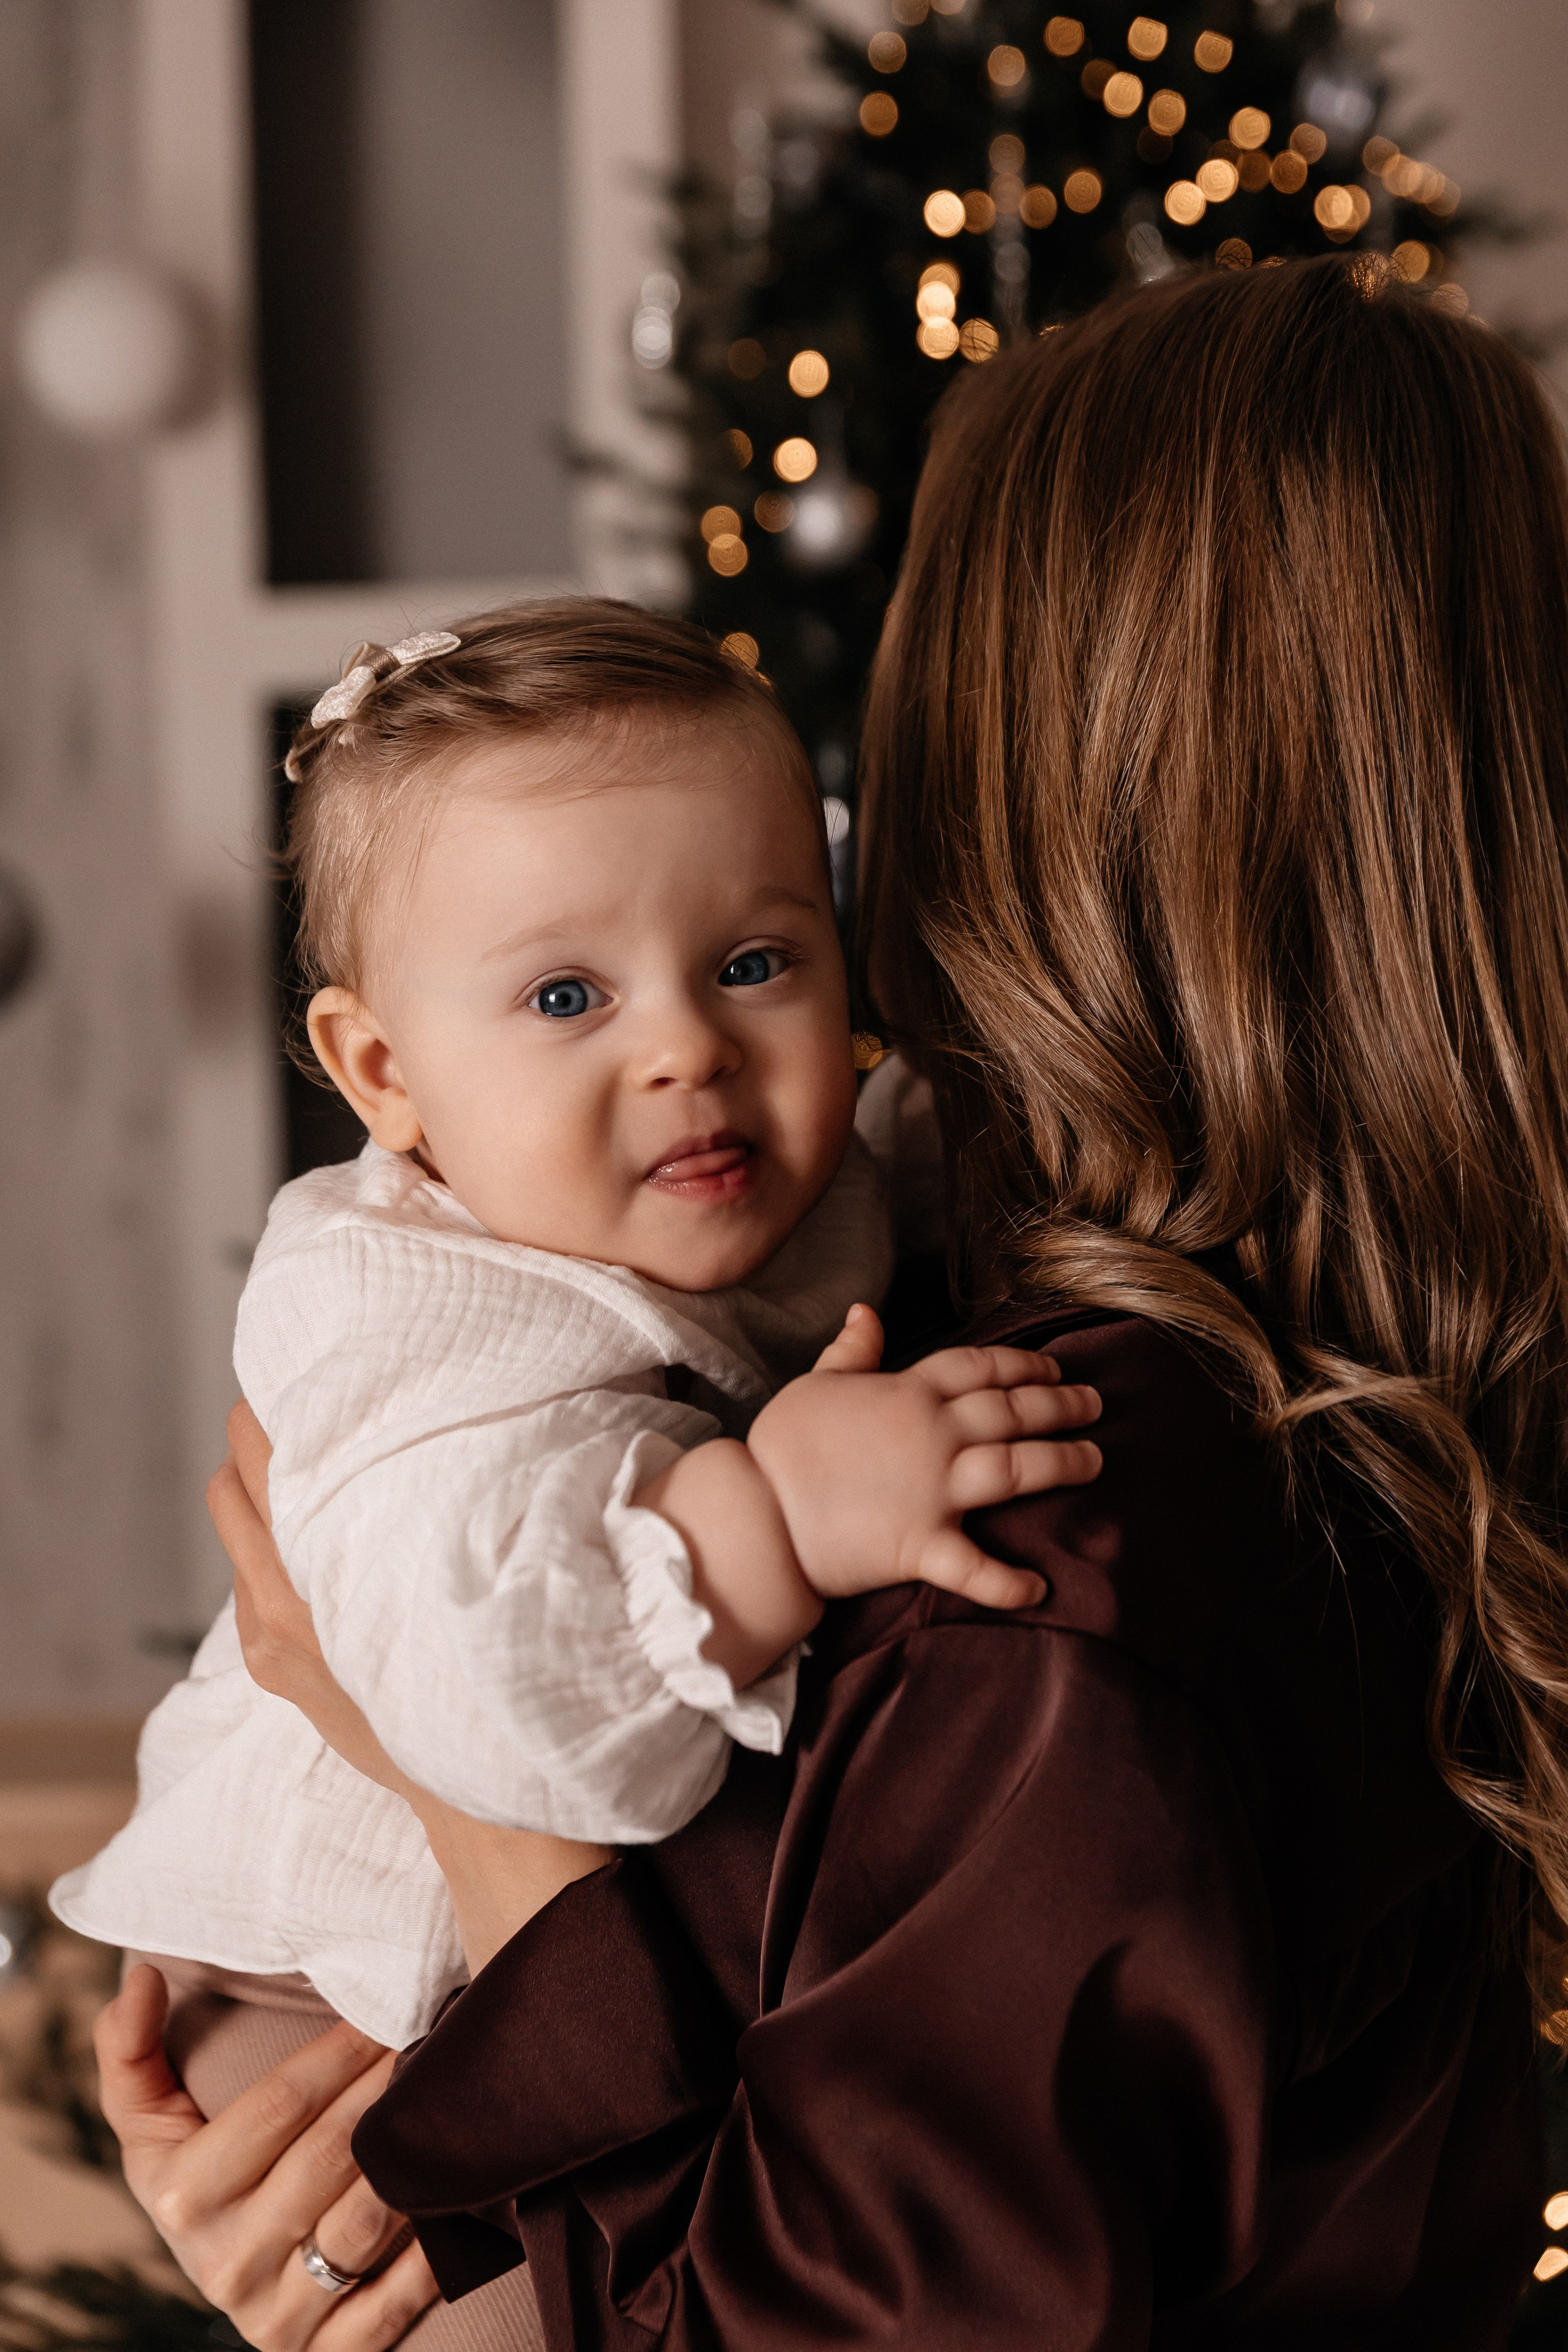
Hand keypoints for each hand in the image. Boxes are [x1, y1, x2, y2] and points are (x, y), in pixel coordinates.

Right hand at [96, 1963, 436, 2349]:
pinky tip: (459, 2191)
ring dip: (415, 2155)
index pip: (279, 2106)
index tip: (387, 2004)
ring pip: (366, 2222)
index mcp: (180, 2197)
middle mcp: (226, 2263)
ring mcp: (278, 2316)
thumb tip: (142, 1977)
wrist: (229, 2280)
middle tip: (438, 2031)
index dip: (339, 2049)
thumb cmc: (200, 2175)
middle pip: (332, 2155)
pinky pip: (396, 2301)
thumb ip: (132, 2050)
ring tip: (453, 2094)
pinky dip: (434, 2249)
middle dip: (387, 2086)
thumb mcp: (150, 2122)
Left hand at [209, 1404, 609, 1975]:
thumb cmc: (498, 1669)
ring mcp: (270, 1633)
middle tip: (323, 1401)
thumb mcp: (470, 1558)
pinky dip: (276, 1539)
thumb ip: (437, 1490)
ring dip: (269, 1485)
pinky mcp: (274, 1662)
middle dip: (268, 1432)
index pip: (265, 1444)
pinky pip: (253, 1572)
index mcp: (324, 1564)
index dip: (285, 1395)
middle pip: (235, 1472)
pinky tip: (332, 1534)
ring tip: (327, 1459)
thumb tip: (443, 1412)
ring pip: (237, 1517)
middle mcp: (278, 1597)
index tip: (322, 1364)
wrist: (488, 1798)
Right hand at [747, 1307, 1101, 1610]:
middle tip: (1093, 1406)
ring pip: (1015, 1469)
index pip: (980, 1367)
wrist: (757, 1512)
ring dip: (1061, 1462)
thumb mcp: (815, 1383)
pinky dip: (1008, 1582)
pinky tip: (1040, 1589)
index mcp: (908, 1393)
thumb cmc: (782, 1447)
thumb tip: (864, 1312)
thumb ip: (851, 1351)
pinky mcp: (921, 1545)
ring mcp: (932, 1491)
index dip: (1023, 1366)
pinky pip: (975, 1567)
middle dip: (1059, 1405)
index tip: (1054, 1369)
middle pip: (1011, 1411)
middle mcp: (932, 1435)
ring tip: (1094, 1461)